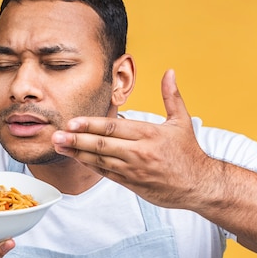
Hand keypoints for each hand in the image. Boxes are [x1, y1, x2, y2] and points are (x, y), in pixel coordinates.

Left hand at [51, 69, 215, 208]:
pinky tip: (76, 158)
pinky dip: (89, 166)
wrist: (200, 185)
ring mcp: (134, 170)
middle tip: (56, 135)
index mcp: (149, 134)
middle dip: (76, 139)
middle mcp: (139, 153)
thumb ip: (172, 96)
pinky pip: (106, 174)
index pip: (114, 128)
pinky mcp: (132, 184)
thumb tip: (169, 72)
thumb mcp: (182, 122)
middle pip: (102, 145)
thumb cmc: (189, 153)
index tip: (72, 121)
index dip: (90, 125)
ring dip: (77, 153)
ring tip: (59, 146)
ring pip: (100, 161)